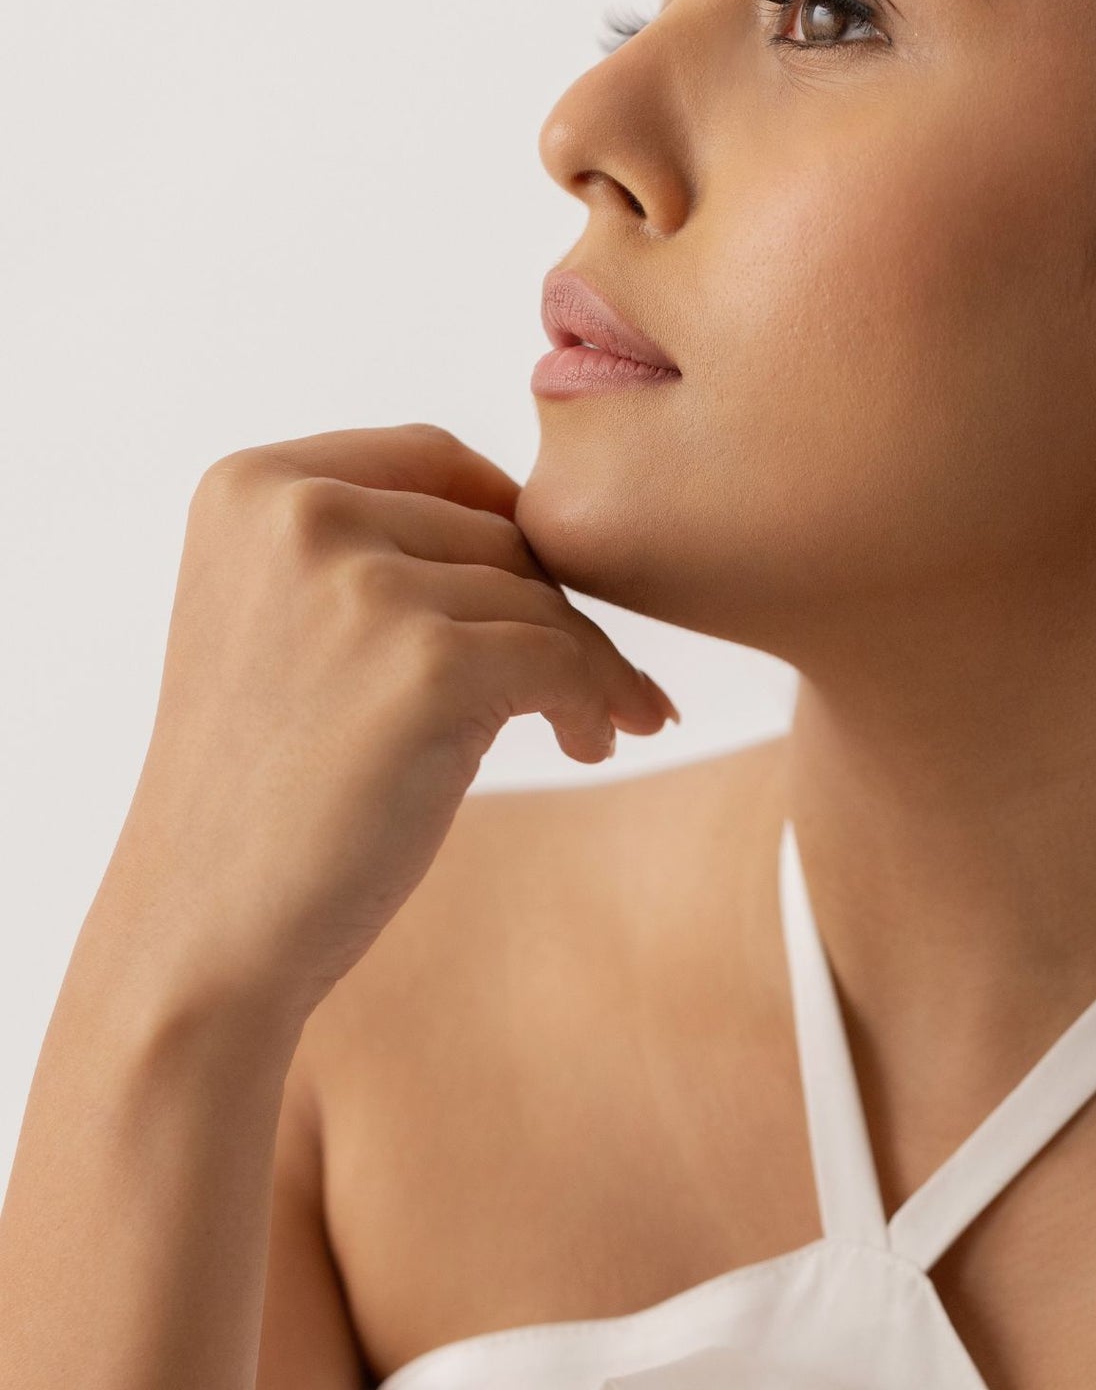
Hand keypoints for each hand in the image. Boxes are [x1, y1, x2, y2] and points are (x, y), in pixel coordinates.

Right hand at [100, 423, 675, 1020]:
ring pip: (540, 598)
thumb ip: (382, 540)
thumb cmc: (268, 780)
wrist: (202, 931)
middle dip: (554, 609)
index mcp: (251, 484)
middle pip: (498, 530)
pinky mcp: (425, 665)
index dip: (504, 521)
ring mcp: (360, 586)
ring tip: (588, 726)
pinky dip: (599, 700)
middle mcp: (296, 512)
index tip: (543, 593)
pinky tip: (591, 744)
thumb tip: (561, 506)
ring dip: (588, 664)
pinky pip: (564, 659)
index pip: (434, 458)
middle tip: (592, 683)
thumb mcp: (290, 616)